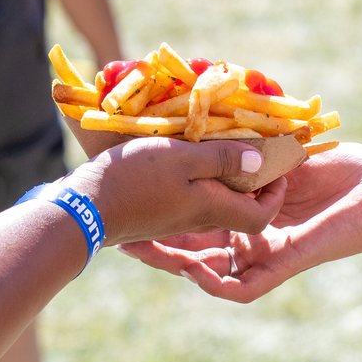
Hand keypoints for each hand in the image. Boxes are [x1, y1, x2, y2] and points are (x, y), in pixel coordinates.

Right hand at [62, 137, 286, 245]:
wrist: (85, 206)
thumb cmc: (136, 177)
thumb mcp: (183, 158)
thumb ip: (223, 159)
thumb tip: (261, 160)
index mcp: (214, 208)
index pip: (262, 217)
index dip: (276, 194)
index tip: (274, 164)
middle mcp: (201, 220)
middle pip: (241, 207)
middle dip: (253, 178)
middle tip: (249, 143)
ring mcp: (179, 219)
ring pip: (216, 200)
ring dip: (225, 175)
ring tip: (219, 141)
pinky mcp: (160, 212)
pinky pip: (193, 198)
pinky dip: (201, 178)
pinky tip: (188, 154)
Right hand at [120, 144, 361, 301]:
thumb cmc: (351, 165)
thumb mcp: (289, 149)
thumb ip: (256, 146)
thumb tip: (220, 123)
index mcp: (254, 210)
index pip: (202, 221)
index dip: (169, 218)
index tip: (137, 203)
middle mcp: (258, 237)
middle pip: (200, 251)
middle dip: (162, 247)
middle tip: (129, 238)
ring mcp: (272, 254)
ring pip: (216, 273)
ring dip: (182, 266)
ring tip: (150, 254)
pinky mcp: (290, 262)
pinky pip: (247, 285)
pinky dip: (221, 284)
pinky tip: (197, 274)